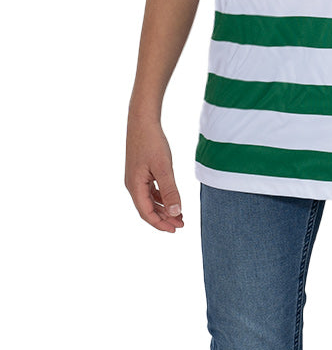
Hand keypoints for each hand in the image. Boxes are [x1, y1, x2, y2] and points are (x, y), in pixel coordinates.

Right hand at [125, 118, 183, 232]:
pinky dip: (161, 197)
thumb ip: (170, 190)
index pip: (146, 214)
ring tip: (179, 214)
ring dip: (163, 208)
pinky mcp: (140, 171)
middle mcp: (133, 185)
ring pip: (149, 200)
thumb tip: (175, 213)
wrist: (142, 120)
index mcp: (135, 186)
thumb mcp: (163, 167)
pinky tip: (171, 199)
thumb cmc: (152, 142)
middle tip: (181, 224)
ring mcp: (136, 178)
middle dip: (164, 218)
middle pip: (148, 209)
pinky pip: (150, 190)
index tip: (175, 229)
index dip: (160, 224)